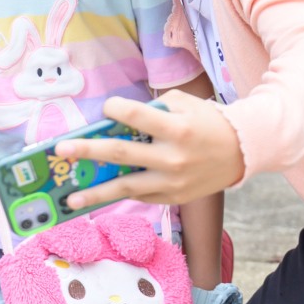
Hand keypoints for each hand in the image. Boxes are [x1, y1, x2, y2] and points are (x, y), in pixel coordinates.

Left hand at [57, 90, 243, 208]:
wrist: (242, 152)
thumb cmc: (208, 122)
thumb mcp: (185, 104)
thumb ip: (152, 110)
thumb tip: (116, 122)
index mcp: (178, 127)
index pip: (137, 116)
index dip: (115, 110)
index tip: (105, 109)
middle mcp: (173, 157)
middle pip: (122, 153)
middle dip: (88, 151)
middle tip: (61, 150)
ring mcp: (172, 182)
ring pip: (126, 187)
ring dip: (95, 194)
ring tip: (69, 199)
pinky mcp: (173, 197)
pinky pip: (140, 195)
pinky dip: (119, 194)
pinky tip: (97, 196)